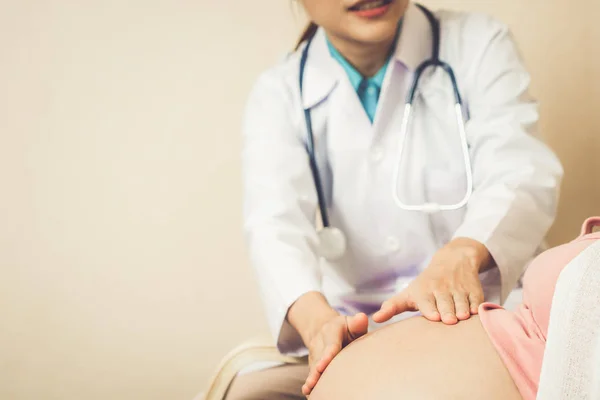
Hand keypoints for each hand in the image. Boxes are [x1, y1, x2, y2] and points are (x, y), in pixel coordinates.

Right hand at [302, 312, 367, 395]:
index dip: (327, 355)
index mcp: (330, 332)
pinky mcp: (313, 365)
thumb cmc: (345, 328)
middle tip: (313, 382)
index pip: (330, 345)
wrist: (324, 329)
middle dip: (316, 371)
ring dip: (312, 380)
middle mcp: (319, 344)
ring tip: (308, 390)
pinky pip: (311, 374)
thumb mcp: (350, 322)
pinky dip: (310, 384)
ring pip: (313, 369)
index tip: (322, 365)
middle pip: (319, 359)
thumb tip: (362, 318)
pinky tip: (308, 393)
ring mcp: (314, 355)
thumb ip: (357, 322)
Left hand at [373, 238, 490, 324]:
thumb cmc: (426, 284)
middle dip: (448, 312)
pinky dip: (477, 308)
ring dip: (463, 311)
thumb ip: (392, 307)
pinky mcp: (475, 290)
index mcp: (425, 291)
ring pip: (462, 304)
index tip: (434, 317)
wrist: (453, 261)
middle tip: (449, 320)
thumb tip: (375, 319)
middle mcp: (442, 289)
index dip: (431, 309)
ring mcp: (460, 289)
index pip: (427, 302)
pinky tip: (474, 312)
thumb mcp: (409, 293)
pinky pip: (477, 301)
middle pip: (446, 305)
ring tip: (461, 317)